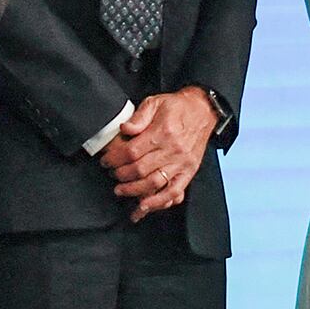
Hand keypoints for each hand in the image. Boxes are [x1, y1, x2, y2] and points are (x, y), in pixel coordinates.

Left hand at [101, 88, 216, 221]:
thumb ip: (138, 117)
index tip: (106, 161)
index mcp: (162, 132)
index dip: (115, 159)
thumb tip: (124, 129)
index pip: (132, 151)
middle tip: (112, 174)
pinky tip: (145, 206)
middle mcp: (173, 150)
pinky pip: (174, 192)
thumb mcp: (155, 102)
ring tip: (121, 190)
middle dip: (121, 175)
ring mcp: (182, 163)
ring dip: (134, 190)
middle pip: (140, 169)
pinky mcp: (189, 172)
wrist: (203, 111)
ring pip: (154, 183)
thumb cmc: (178, 108)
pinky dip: (158, 202)